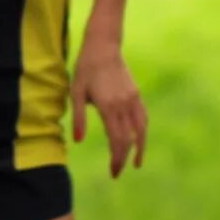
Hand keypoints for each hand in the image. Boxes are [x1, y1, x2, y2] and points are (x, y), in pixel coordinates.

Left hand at [70, 44, 147, 176]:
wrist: (103, 46)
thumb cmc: (85, 69)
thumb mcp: (76, 92)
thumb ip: (79, 118)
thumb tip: (78, 141)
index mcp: (109, 107)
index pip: (117, 140)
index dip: (116, 159)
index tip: (113, 172)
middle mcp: (124, 105)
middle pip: (129, 139)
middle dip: (124, 158)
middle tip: (117, 173)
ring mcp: (133, 99)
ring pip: (141, 130)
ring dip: (139, 148)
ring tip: (136, 162)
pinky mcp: (136, 94)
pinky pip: (143, 118)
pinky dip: (142, 132)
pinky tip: (138, 139)